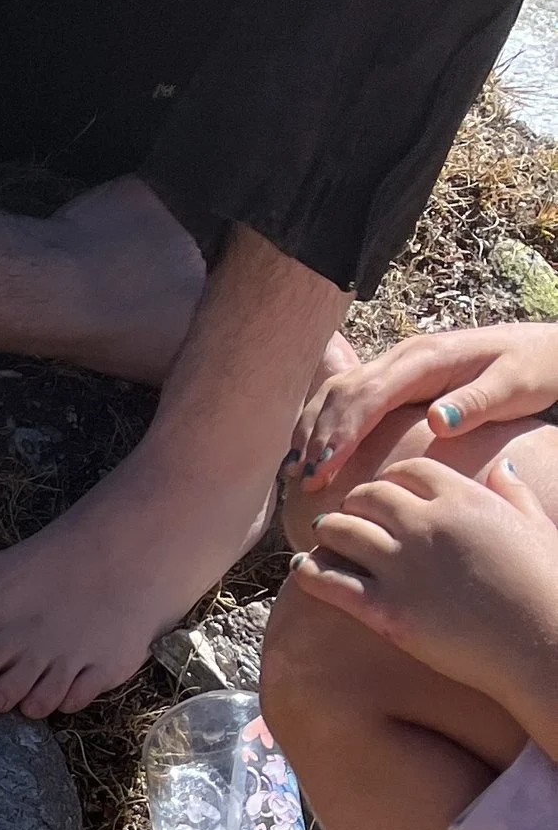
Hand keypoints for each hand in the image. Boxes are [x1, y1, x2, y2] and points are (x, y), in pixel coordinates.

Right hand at [290, 325, 557, 495]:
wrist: (543, 349)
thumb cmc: (532, 370)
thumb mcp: (515, 387)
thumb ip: (475, 404)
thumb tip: (437, 421)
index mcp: (427, 360)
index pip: (370, 395)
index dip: (341, 433)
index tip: (322, 470)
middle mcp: (404, 358)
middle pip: (344, 392)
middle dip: (317, 436)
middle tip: (302, 481)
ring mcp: (396, 366)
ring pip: (338, 392)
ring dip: (312, 429)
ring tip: (295, 472)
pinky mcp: (395, 378)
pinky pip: (347, 396)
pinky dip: (322, 423)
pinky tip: (310, 452)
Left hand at [294, 448, 557, 698]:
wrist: (542, 643)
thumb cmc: (547, 587)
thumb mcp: (537, 526)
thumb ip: (514, 494)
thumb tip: (502, 469)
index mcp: (463, 498)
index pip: (408, 472)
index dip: (390, 481)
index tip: (382, 496)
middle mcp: (427, 523)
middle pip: (368, 497)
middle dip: (353, 504)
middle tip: (345, 518)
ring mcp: (402, 566)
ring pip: (340, 531)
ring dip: (326, 532)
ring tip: (321, 540)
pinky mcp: (386, 610)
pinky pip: (329, 582)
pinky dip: (309, 572)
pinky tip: (302, 571)